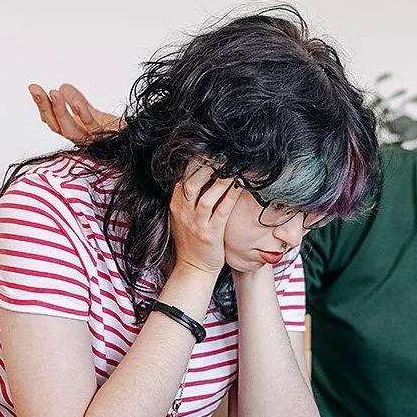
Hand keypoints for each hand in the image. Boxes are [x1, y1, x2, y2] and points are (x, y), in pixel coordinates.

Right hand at [28, 83, 123, 143]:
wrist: (136, 141)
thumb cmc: (113, 130)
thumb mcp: (91, 113)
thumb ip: (76, 101)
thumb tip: (61, 87)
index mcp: (74, 131)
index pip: (52, 121)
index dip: (42, 107)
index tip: (34, 90)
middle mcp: (80, 138)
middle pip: (56, 126)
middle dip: (43, 107)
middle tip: (35, 89)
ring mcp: (92, 139)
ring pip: (70, 130)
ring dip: (59, 111)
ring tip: (53, 94)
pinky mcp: (106, 137)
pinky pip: (92, 127)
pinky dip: (83, 115)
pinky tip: (77, 103)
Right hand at [170, 161, 242, 276]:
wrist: (194, 268)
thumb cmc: (192, 239)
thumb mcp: (183, 215)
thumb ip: (189, 195)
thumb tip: (204, 170)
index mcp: (176, 204)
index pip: (181, 176)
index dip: (194, 160)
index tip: (207, 147)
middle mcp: (183, 211)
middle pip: (191, 182)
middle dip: (206, 165)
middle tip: (221, 152)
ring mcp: (196, 223)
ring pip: (207, 196)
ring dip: (222, 179)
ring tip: (234, 166)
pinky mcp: (210, 233)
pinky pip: (222, 211)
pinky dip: (231, 196)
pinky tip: (241, 186)